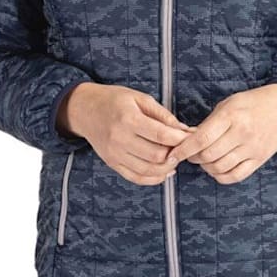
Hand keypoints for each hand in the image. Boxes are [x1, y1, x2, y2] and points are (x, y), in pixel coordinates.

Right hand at [56, 82, 196, 185]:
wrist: (84, 109)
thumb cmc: (114, 100)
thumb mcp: (139, 98)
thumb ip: (162, 115)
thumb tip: (184, 130)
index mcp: (128, 118)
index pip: (161, 134)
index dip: (180, 138)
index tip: (191, 136)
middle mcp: (119, 139)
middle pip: (157, 155)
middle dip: (176, 153)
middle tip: (184, 147)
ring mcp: (115, 154)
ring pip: (148, 170)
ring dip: (167, 167)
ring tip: (175, 157)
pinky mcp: (112, 163)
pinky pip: (136, 178)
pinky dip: (154, 178)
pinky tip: (164, 170)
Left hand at [162, 84, 276, 184]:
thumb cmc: (252, 103)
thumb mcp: (229, 104)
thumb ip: (209, 122)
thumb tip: (187, 140)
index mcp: (231, 116)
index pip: (202, 138)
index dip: (183, 149)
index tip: (173, 155)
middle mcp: (242, 133)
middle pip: (208, 155)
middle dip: (193, 157)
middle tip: (189, 153)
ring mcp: (252, 148)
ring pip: (219, 167)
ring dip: (206, 167)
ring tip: (204, 159)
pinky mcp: (259, 159)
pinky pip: (235, 176)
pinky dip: (220, 176)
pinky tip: (216, 168)